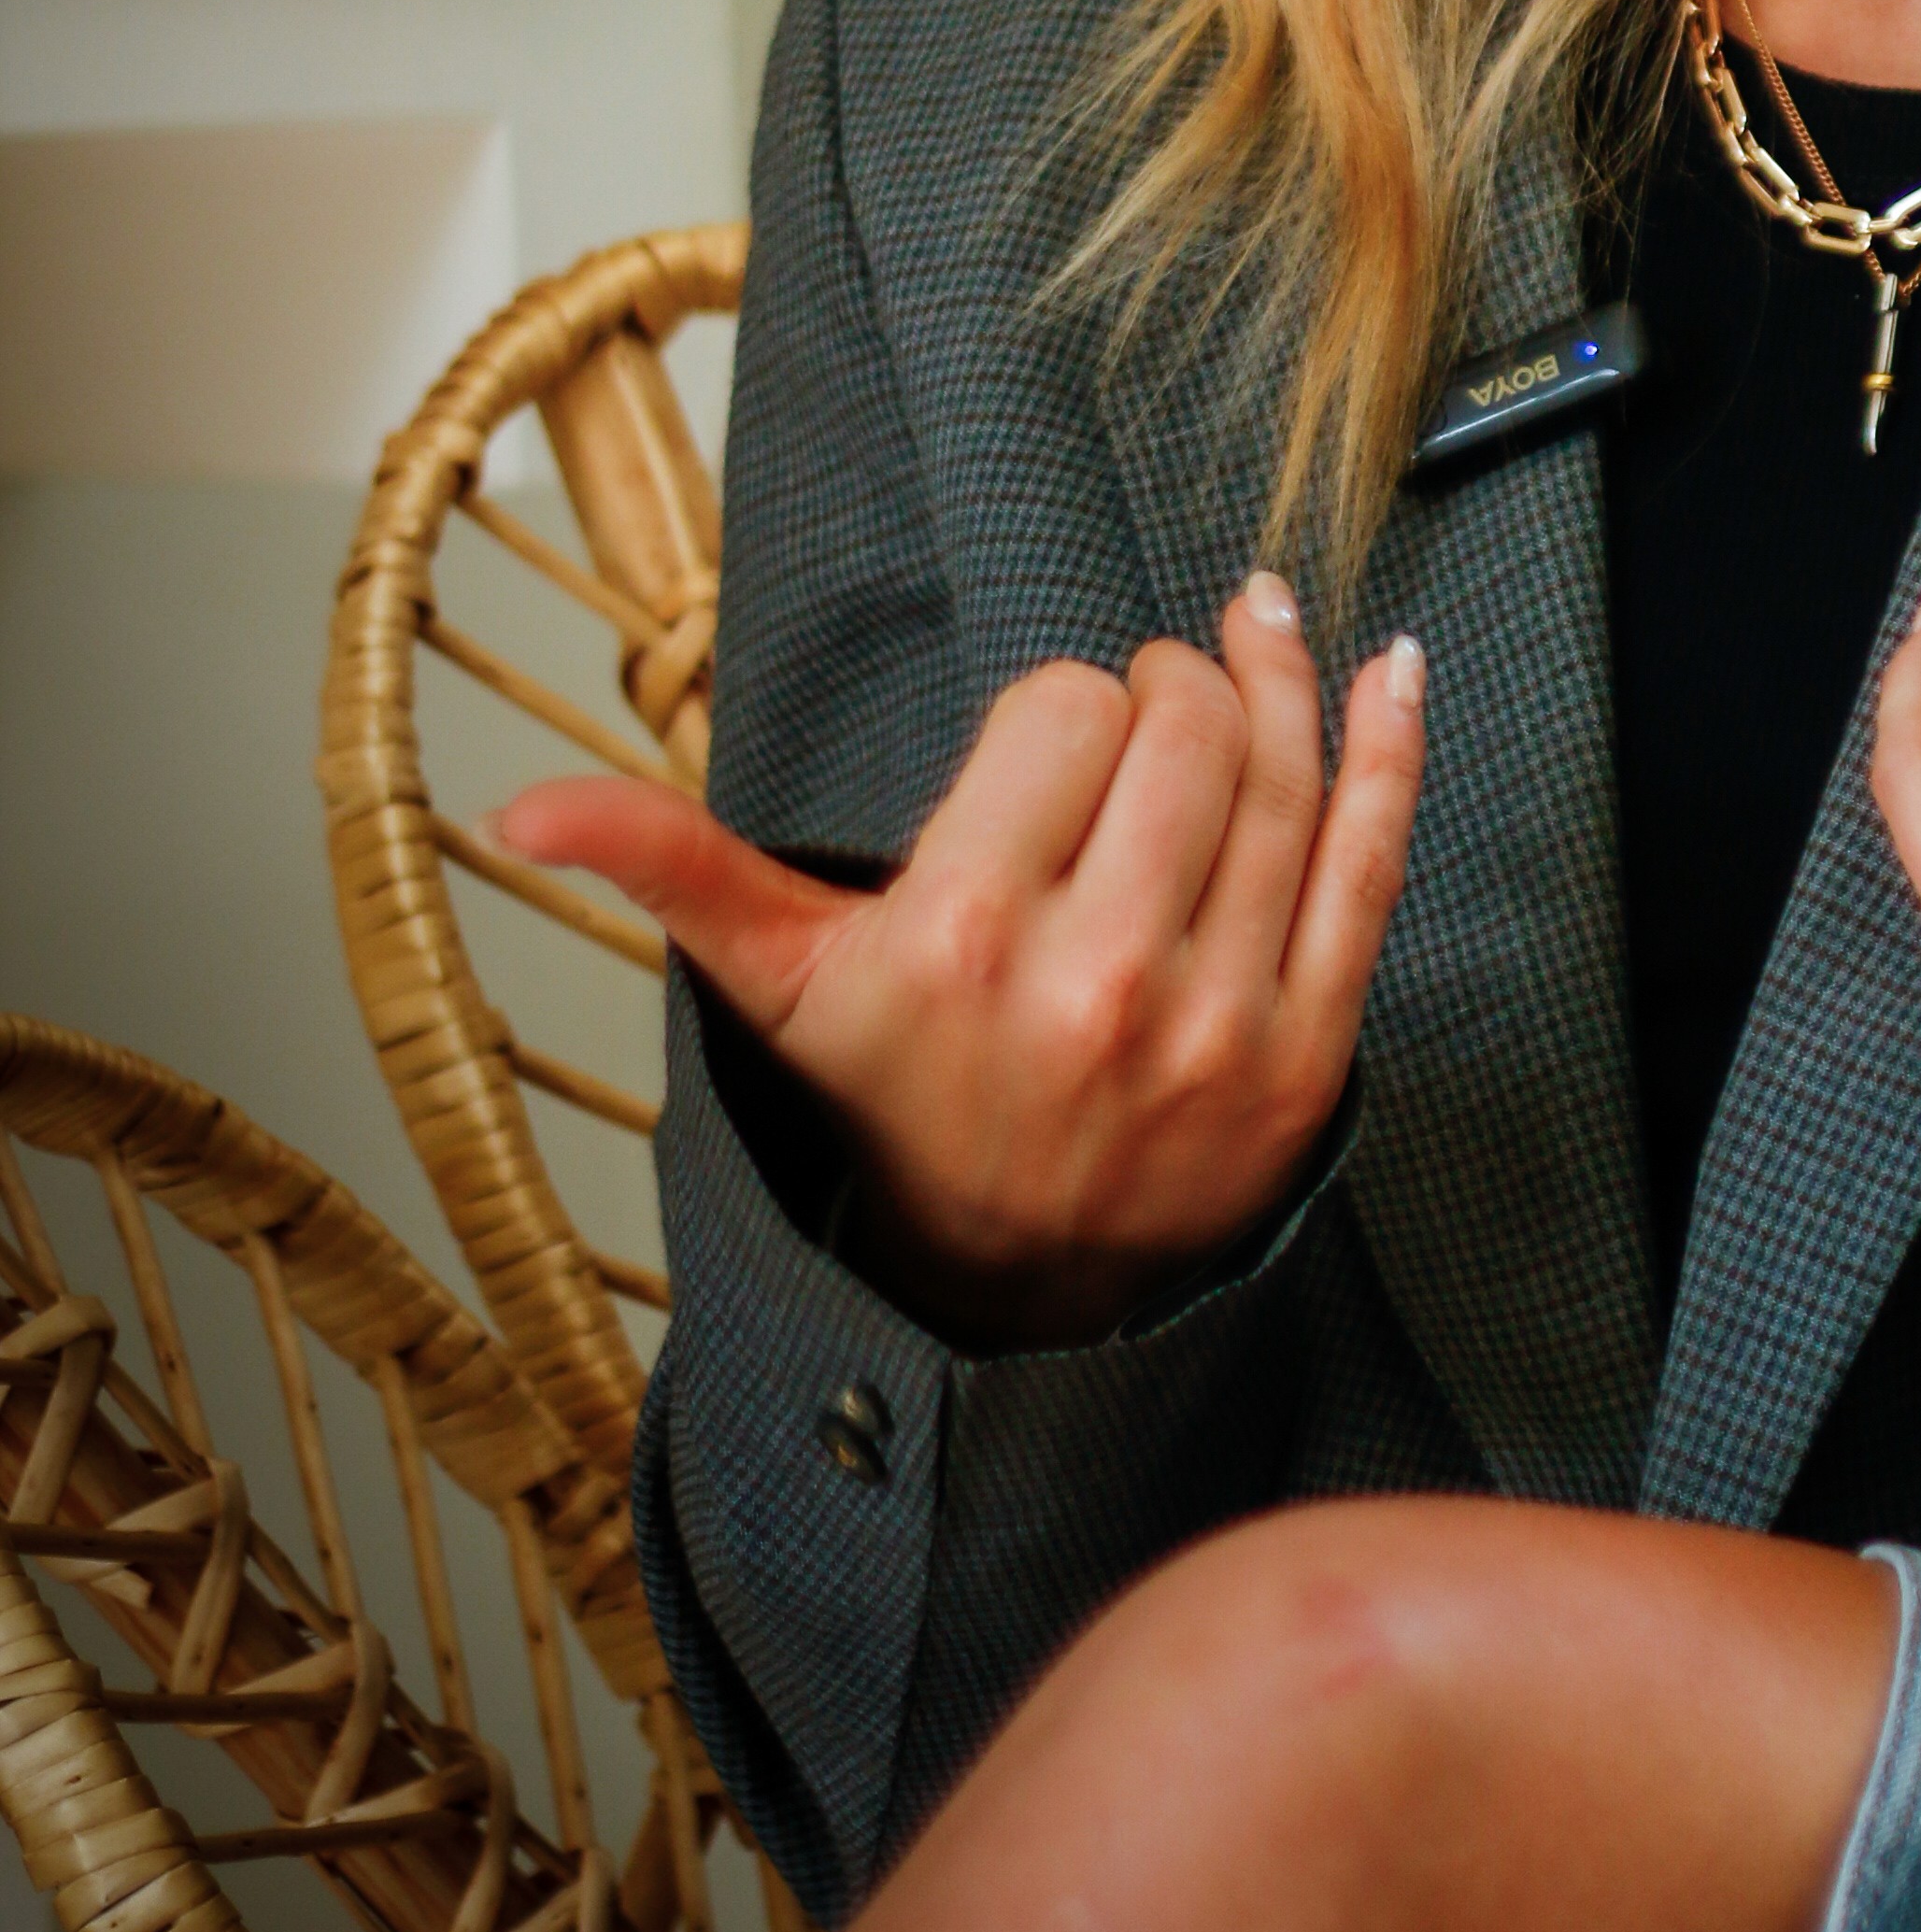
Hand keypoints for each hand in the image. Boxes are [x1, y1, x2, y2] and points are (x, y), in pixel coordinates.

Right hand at [493, 576, 1425, 1349]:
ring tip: (1254, 634)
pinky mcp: (1306, 1058)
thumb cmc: (897, 1103)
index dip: (1059, 707)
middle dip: (1165, 687)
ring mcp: (1216, 1023)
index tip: (1044, 748)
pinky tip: (1390, 666)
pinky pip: (1368, 865)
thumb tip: (520, 808)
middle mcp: (1095, 982)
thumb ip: (668, 869)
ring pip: (1281, 778)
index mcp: (963, 939)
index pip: (1064, 707)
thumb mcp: (778, 990)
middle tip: (1141, 709)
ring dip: (1278, 680)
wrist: (1012, 1297)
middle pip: (1184, 726)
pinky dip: (1388, 749)